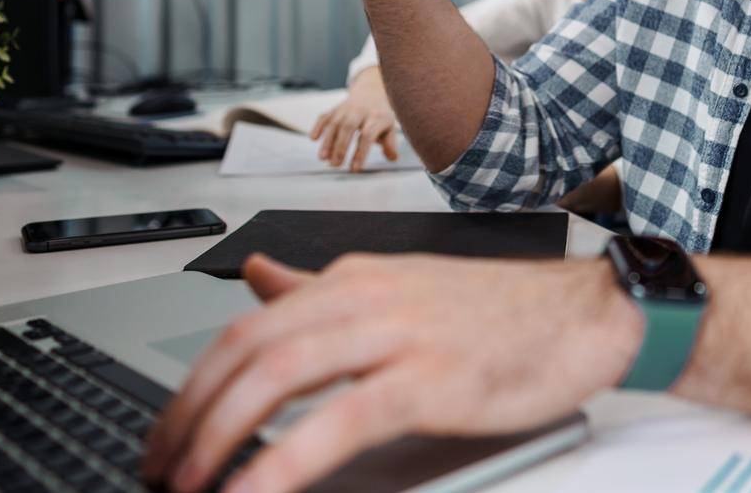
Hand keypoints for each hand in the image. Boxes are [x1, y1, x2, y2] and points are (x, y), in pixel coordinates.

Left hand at [141, 252, 643, 492]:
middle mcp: (366, 295)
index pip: (248, 325)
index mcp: (354, 277)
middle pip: (247, 350)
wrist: (590, 313)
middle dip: (189, 415)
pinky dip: (282, 463)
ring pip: (278, 377)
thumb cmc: (501, 313)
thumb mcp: (400, 288)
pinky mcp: (429, 380)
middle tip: (159, 466)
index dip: (195, 383)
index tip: (169, 431)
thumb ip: (322, 290)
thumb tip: (257, 279)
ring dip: (219, 436)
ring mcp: (398, 335)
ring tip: (190, 483)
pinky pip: (335, 422)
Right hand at [310, 70, 399, 171]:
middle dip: (340, 147)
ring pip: (334, 123)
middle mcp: (360, 111)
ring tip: (323, 158)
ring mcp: (346, 108)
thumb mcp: (390, 127)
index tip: (355, 169)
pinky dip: (318, 126)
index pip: (368, 135)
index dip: (361, 152)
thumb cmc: (381, 115)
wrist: (371, 91)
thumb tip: (392, 158)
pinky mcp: (335, 109)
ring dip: (327, 141)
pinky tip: (313, 138)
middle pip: (348, 127)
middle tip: (335, 165)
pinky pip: (325, 116)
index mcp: (376, 116)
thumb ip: (390, 143)